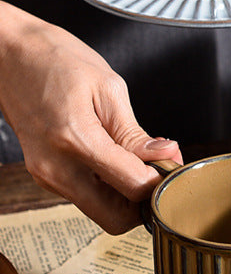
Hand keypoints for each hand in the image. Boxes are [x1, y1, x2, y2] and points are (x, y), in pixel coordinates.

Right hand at [0, 3, 181, 233]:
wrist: (9, 54)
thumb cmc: (56, 61)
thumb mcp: (108, 89)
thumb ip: (136, 133)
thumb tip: (165, 156)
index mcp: (74, 141)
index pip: (133, 188)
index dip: (161, 180)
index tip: (171, 162)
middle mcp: (56, 168)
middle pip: (116, 219)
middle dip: (145, 201)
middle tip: (158, 169)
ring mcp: (47, 176)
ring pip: (102, 211)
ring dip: (127, 195)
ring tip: (137, 158)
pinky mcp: (46, 175)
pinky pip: (88, 196)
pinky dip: (110, 186)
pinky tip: (117, 157)